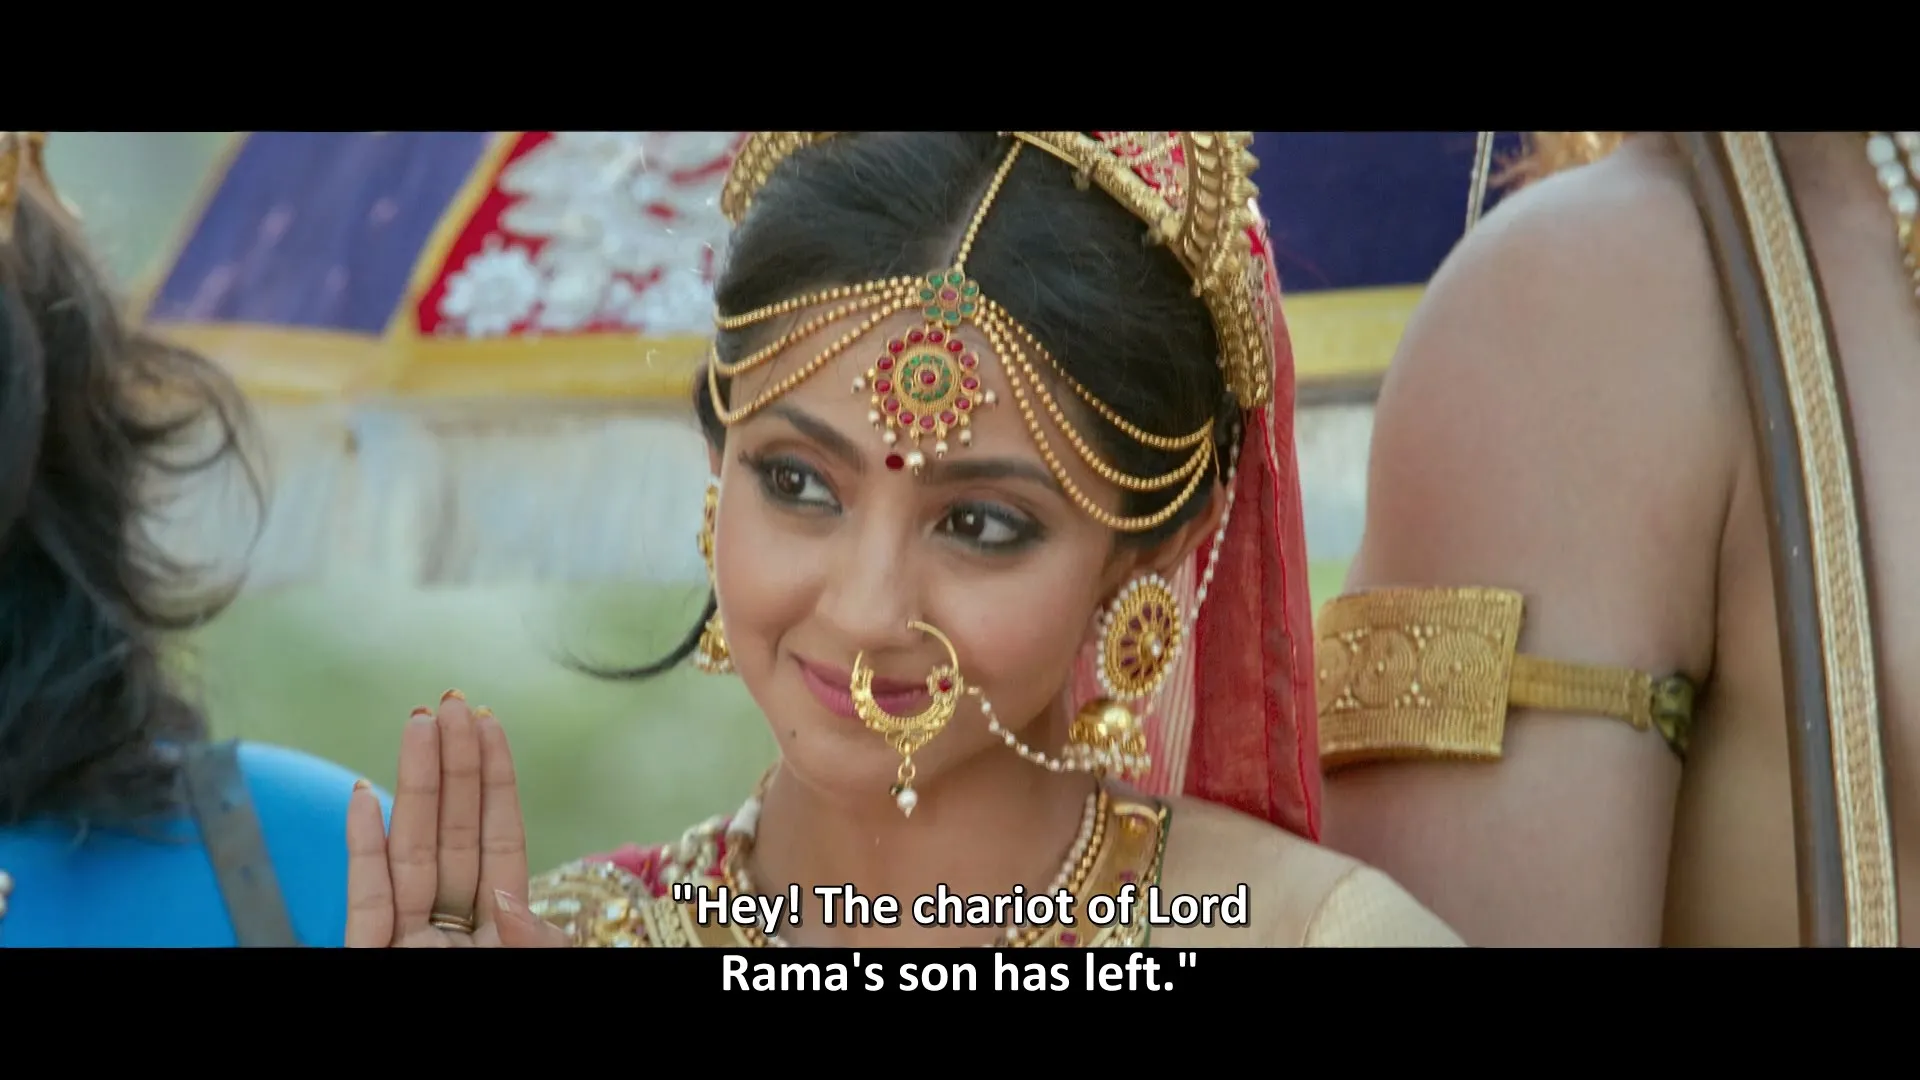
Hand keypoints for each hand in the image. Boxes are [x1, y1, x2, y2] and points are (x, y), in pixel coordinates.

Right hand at [346, 692, 568, 947]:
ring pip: (410, 853)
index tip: (489, 722)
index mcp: (500, 926)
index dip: (496, 781)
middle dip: (455, 766)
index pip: (500, 840)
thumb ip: (532, 937)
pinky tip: (362, 793)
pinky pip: (368, 900)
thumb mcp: (532, 965)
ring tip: (418, 723)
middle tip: (452, 702)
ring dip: (414, 785)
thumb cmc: (504, 1033)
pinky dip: (363, 849)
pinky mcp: (367, 957)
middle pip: (454, 834)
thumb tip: (513, 900)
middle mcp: (452, 925)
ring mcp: (407, 938)